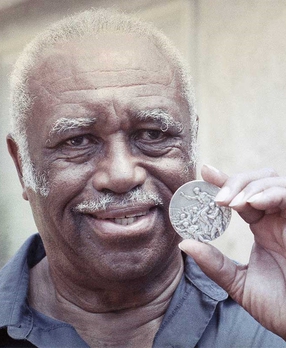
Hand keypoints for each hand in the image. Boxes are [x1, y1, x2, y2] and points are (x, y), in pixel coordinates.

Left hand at [179, 164, 285, 338]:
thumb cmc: (279, 307)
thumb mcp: (238, 283)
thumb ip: (214, 264)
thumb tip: (184, 243)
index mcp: (262, 227)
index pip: (241, 195)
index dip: (224, 182)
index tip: (205, 173)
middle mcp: (276, 218)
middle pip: (257, 180)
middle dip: (235, 182)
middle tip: (218, 199)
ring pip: (273, 182)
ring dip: (249, 187)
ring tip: (231, 203)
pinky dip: (271, 193)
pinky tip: (252, 203)